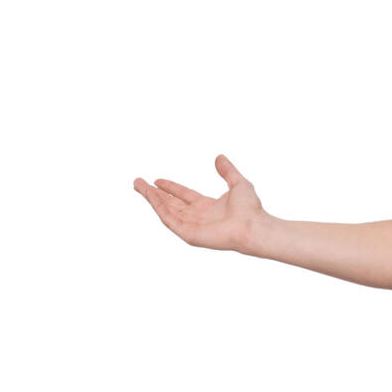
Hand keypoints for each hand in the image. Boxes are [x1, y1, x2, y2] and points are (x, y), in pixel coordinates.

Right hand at [132, 154, 264, 251]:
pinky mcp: (189, 234)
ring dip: (152, 198)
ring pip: (166, 210)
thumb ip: (228, 170)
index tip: (157, 180)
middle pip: (170, 203)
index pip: (184, 195)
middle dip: (154, 193)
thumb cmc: (251, 209)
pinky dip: (159, 208)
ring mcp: (192, 226)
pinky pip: (169, 219)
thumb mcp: (238, 183)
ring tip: (139, 186)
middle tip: (138, 182)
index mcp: (208, 206)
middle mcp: (197, 216)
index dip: (170, 187)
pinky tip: (151, 197)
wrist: (253, 226)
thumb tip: (219, 157)